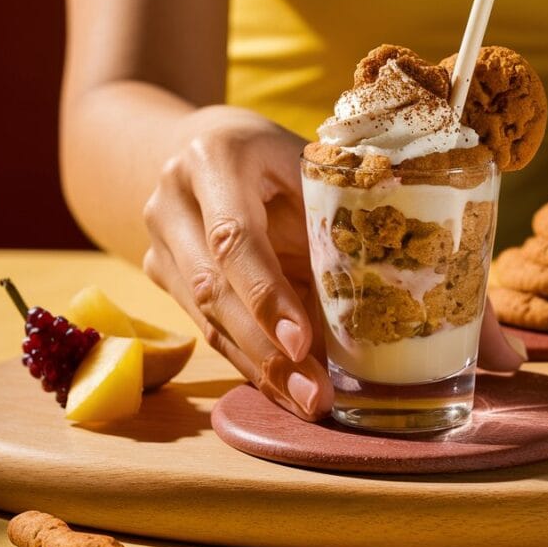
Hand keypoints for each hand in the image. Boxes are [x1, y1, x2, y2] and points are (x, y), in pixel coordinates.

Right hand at [142, 107, 332, 420]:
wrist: (202, 144)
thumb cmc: (273, 155)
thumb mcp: (307, 163)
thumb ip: (334, 212)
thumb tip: (388, 284)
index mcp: (213, 159)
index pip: (234, 238)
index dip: (267, 295)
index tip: (303, 344)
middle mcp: (172, 202)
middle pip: (213, 288)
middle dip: (266, 350)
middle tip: (315, 394)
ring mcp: (159, 242)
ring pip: (206, 318)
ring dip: (259, 368)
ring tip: (307, 402)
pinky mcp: (162, 275)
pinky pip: (207, 328)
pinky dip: (249, 362)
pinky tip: (284, 391)